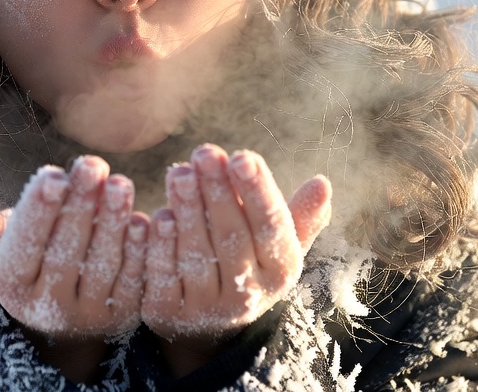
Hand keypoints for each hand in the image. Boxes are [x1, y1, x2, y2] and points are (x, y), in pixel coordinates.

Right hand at [0, 156, 147, 340]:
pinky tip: (142, 218)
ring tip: (119, 183)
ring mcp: (86, 315)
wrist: (64, 323)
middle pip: (64, 251)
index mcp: (11, 285)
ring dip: (112, 222)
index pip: (23, 245)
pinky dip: (137, 250)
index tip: (53, 174)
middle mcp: (46, 307)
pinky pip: (131, 280)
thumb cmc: (27, 265)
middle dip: (80, 205)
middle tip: (92, 165)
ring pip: (100, 265)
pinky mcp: (122, 316)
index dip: (39, 210)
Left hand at [141, 144, 330, 360]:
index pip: (272, 227)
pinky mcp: (167, 313)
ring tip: (179, 171)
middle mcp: (246, 296)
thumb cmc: (246, 262)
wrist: (203, 324)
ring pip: (197, 254)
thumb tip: (323, 183)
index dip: (257, 191)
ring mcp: (205, 309)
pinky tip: (155, 215)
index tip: (242, 155)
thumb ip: (297, 215)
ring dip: (188, 210)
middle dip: (218, 191)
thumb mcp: (275, 245)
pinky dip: (159, 244)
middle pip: (232, 237)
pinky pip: (163, 275)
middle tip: (205, 152)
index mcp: (279, 272)